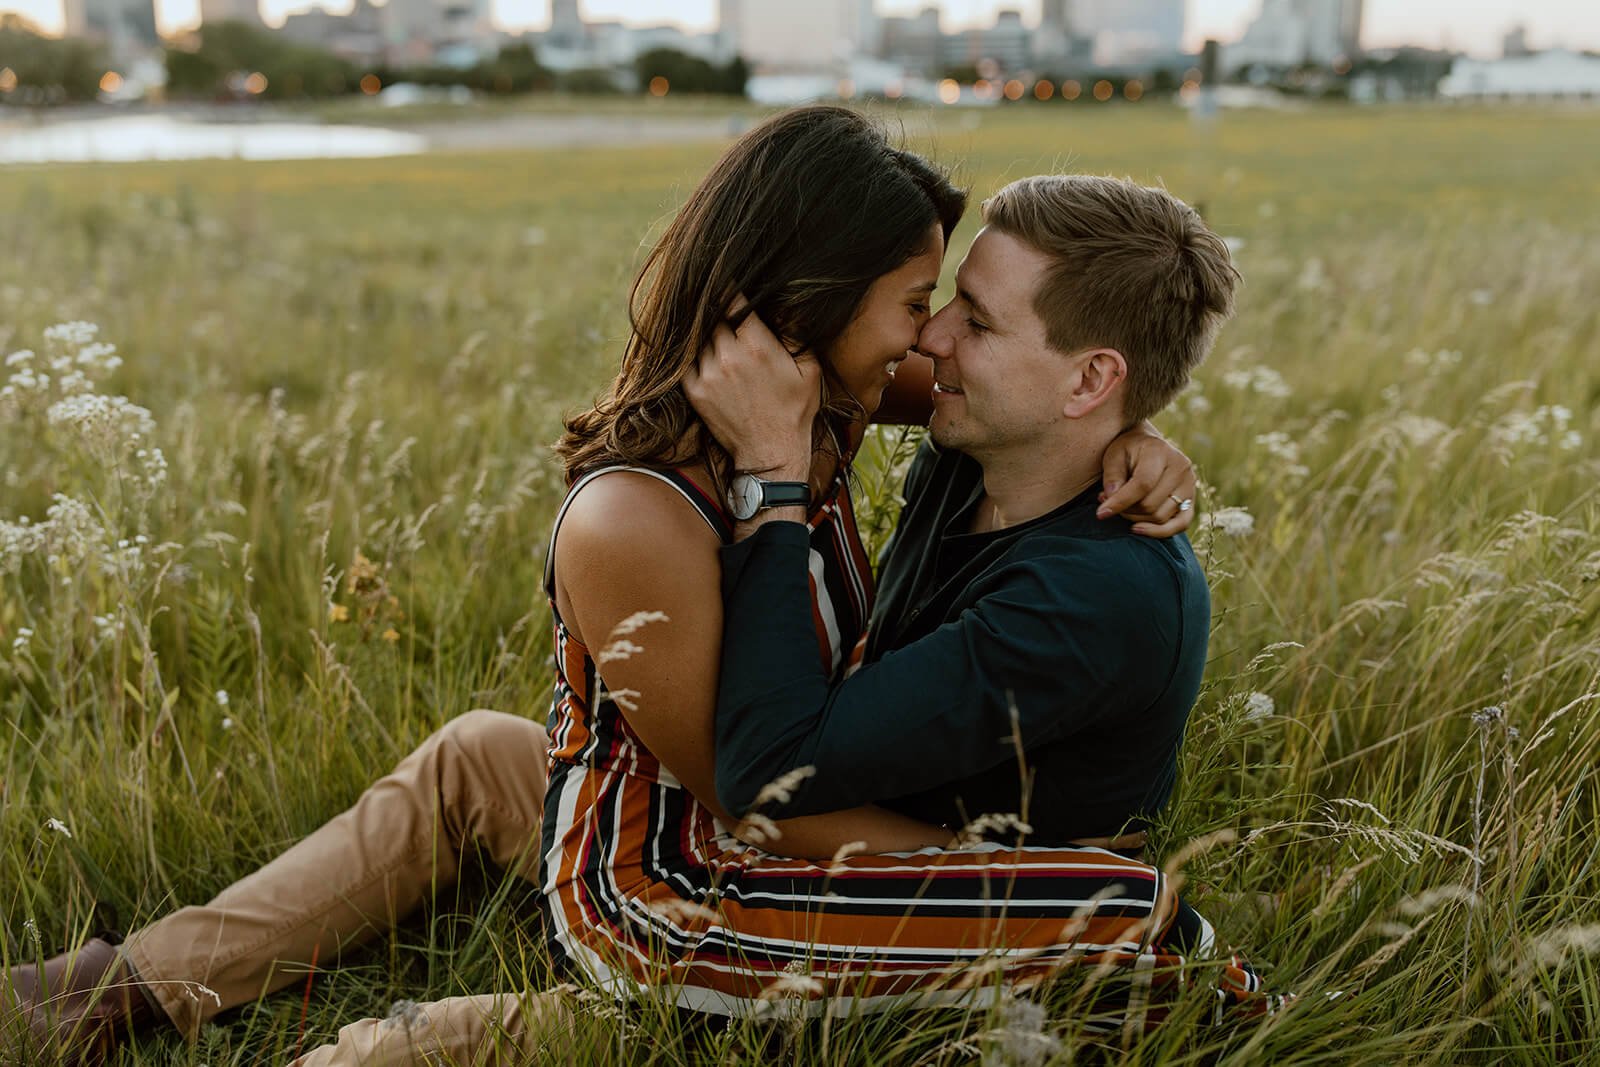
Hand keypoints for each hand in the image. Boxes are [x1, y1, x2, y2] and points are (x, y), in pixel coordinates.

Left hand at [683, 307, 819, 479]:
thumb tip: (784, 305)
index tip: (725, 283)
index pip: (732, 301)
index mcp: (757, 345)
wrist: (772, 453)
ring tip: (719, 340)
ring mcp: (708, 374)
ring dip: (708, 336)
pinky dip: (694, 356)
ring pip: (699, 339)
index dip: (729, 290)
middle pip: (713, 318)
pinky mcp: (696, 391)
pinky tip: (707, 359)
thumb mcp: (809, 370)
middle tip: (723, 313)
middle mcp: (728, 355)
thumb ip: (795, 334)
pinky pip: (687, 362)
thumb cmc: (795, 411)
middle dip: (719, 314)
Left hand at [1095, 422, 1197, 537]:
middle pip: (1150, 504)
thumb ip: (1112, 476)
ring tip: (1122, 507)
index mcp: (1160, 451)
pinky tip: (1138, 529)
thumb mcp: (1114, 456)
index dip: (1120, 502)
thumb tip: (1110, 498)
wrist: (1148, 446)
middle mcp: (1180, 468)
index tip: (1101, 513)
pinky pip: (1181, 524)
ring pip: (1160, 517)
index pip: (1142, 484)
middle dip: (1125, 510)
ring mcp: (1189, 485)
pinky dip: (1159, 532)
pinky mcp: (1191, 500)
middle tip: (1109, 504)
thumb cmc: (1128, 450)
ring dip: (1136, 519)